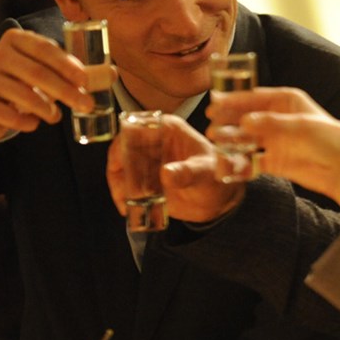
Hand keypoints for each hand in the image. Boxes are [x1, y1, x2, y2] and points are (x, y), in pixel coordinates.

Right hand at [0, 28, 100, 142]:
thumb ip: (81, 74)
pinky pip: (6, 113)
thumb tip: (113, 73)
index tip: (86, 81)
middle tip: (86, 105)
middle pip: (36, 73)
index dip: (67, 65)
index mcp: (16, 38)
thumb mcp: (52, 73)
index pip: (45, 49)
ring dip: (46, 109)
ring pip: (22, 94)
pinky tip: (33, 123)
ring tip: (57, 117)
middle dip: (65, 91)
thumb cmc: (26, 83)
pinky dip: (25, 121)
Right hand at [106, 114, 243, 223]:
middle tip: (130, 193)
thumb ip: (188, 173)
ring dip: (121, 187)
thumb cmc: (216, 176)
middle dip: (121, 172)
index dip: (124, 145)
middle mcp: (152, 141)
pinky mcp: (142, 178)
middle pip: (122, 150)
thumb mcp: (206, 173)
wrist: (219, 197)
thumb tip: (166, 174)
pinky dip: (123, 198)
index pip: (137, 129)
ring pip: (120, 169)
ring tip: (130, 205)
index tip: (122, 165)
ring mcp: (145, 160)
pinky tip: (129, 210)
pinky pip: (124, 186)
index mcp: (168, 129)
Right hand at [209, 87, 339, 222]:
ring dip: (231, 139)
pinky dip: (240, 161)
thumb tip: (244, 121)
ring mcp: (275, 140)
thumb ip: (271, 124)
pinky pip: (252, 160)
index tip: (216, 104)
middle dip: (228, 120)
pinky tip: (228, 162)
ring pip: (247, 138)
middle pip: (247, 117)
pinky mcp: (274, 160)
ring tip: (216, 141)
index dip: (234, 100)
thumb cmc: (327, 138)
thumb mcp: (300, 126)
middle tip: (211, 124)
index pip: (255, 97)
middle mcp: (278, 119)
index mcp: (286, 101)